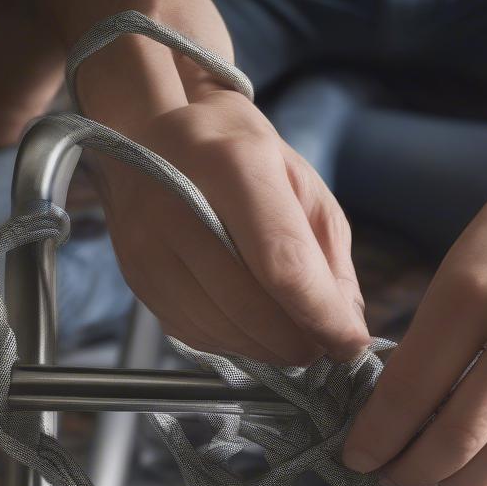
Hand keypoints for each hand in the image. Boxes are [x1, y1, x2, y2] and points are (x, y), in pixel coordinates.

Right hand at [80, 35, 369, 365]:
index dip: (321, 315)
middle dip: (297, 341)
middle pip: (249, 306)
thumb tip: (345, 326)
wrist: (150, 136)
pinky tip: (251, 328)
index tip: (351, 342)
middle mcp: (178, 205)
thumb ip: (329, 255)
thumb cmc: (236, 155)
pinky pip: (193, 334)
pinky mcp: (135, 277)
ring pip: (221, 329)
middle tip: (324, 346)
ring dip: (267, 349)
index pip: (283, 263)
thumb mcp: (300, 183)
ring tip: (292, 338)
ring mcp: (147, 245)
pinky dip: (233, 344)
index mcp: (233, 165)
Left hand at [342, 152, 486, 485]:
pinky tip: (479, 482)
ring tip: (433, 481)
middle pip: (463, 432)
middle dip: (416, 468)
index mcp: (474, 288)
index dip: (379, 436)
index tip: (358, 458)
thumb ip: (423, 350)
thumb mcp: (449, 277)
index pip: (413, 388)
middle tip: (392, 476)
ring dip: (459, 484)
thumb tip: (389, 429)